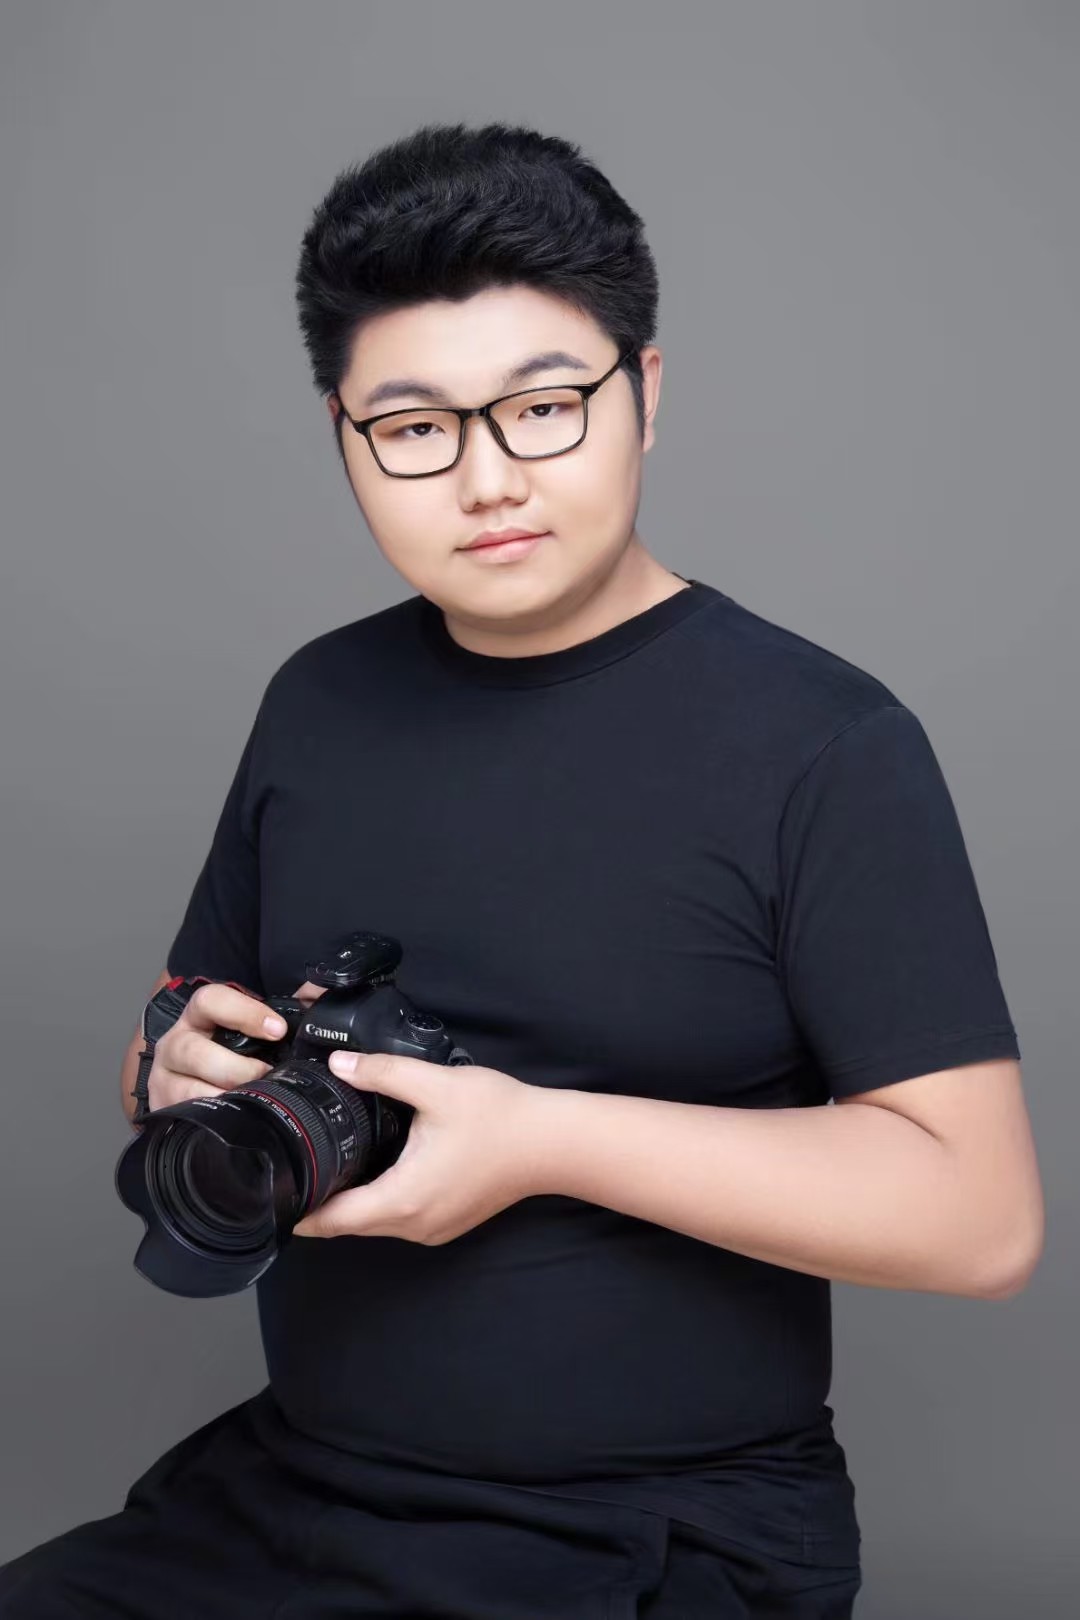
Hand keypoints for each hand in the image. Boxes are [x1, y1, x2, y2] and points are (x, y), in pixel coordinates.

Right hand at [147, 982, 287, 1113]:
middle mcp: (176, 1043)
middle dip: (236, 1067)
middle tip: (264, 1075)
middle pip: (194, 1051)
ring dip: (224, 1096)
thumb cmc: (229, 1049)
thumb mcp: (248, 1027)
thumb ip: (281, 1012)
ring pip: (188, 1088)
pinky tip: (232, 1119)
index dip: (244, 1012)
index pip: (211, 1000)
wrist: (191, 1079)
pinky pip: (185, 1115)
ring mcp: (165, 1077)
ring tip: (252, 1099)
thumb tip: (314, 995)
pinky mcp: (163, 1106)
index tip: (278, 1028)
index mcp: (199, 1016)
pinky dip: (212, 1119)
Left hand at [290, 1047, 548, 1244]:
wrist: (553, 1143)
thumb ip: (382, 1072)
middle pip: (348, 1225)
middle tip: (293, 1167)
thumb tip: (338, 1064)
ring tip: (328, 1165)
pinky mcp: (448, 1223)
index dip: (298, 1209)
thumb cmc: (500, 1117)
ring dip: (351, 1203)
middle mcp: (414, 1224)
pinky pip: (399, 1220)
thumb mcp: (436, 1085)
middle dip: (319, 1202)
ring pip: (374, 1224)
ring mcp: (433, 1229)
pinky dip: (380, 1202)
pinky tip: (377, 1169)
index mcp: (403, 1198)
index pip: (332, 1220)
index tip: (273, 1191)